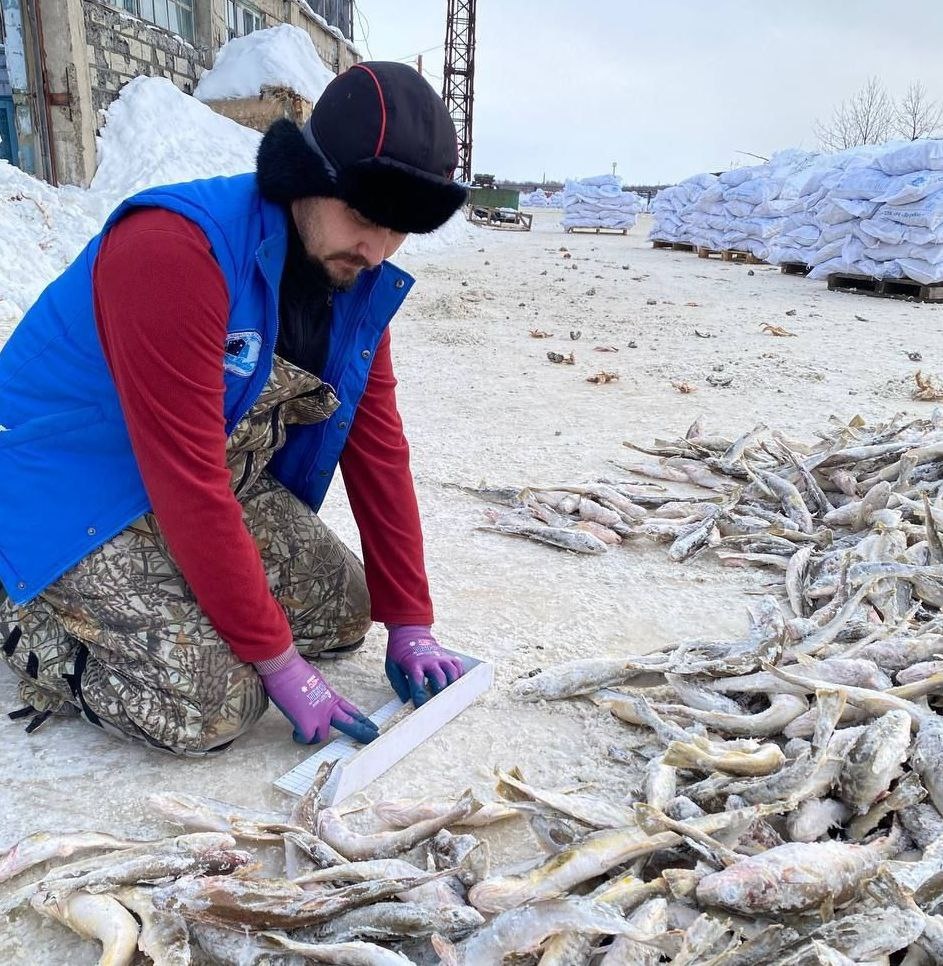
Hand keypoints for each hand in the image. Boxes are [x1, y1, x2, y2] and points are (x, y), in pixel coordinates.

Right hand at [256, 647, 377, 744]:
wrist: (285, 668)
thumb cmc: (294, 670)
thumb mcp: (315, 681)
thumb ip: (319, 693)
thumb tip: (313, 700)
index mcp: (331, 697)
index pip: (351, 710)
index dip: (362, 719)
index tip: (372, 726)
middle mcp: (328, 708)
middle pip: (350, 724)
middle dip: (362, 732)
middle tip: (373, 738)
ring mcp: (319, 716)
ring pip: (322, 736)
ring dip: (313, 736)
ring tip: (303, 731)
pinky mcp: (305, 723)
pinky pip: (306, 738)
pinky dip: (299, 737)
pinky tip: (294, 732)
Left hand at [385, 625, 465, 706]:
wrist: (409, 633)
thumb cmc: (400, 654)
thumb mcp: (392, 668)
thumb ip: (399, 686)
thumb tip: (408, 703)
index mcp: (413, 665)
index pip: (418, 685)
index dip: (421, 700)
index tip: (421, 710)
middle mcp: (429, 661)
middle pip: (440, 680)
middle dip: (440, 696)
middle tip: (438, 707)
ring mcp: (440, 658)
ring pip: (453, 674)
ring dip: (452, 688)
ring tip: (448, 698)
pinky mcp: (448, 657)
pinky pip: (459, 668)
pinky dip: (459, 679)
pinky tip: (454, 687)